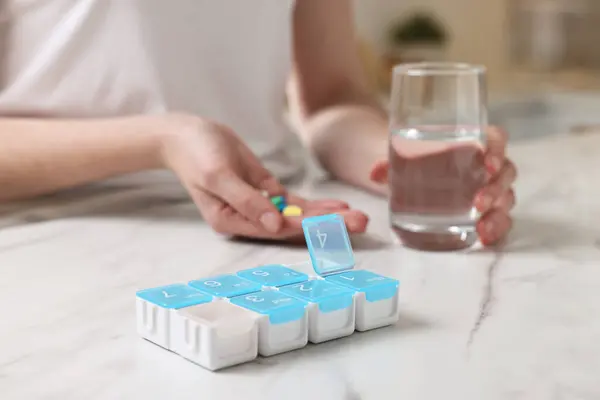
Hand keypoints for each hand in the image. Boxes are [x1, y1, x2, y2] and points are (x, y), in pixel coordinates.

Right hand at [159, 114, 368, 239]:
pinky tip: (339, 207)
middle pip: (293, 226)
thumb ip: (246, 201)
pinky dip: (315, 205)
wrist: (189, 134)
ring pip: (298, 216)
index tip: (335, 225)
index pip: (275, 229)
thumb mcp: (218, 176)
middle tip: (360, 224)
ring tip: (358, 219)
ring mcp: (259, 207)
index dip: (306, 227)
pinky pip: (294, 203)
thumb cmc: (197, 154)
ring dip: (327, 217)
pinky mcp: (266, 192)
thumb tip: (274, 225)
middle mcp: (248, 220)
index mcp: (231, 221)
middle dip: (327, 226)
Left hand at [369, 126, 515, 245]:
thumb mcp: (399, 157)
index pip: (495, 138)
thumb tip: (374, 172)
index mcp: (471, 142)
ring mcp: (487, 189)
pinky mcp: (484, 212)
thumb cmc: (413, 159)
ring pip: (505, 199)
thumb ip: (387, 162)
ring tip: (482, 228)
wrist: (408, 173)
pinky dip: (497, 230)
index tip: (487, 163)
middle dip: (496, 189)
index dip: (497, 149)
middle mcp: (485, 166)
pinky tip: (484, 239)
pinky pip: (499, 219)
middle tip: (477, 203)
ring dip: (498, 214)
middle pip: (505, 173)